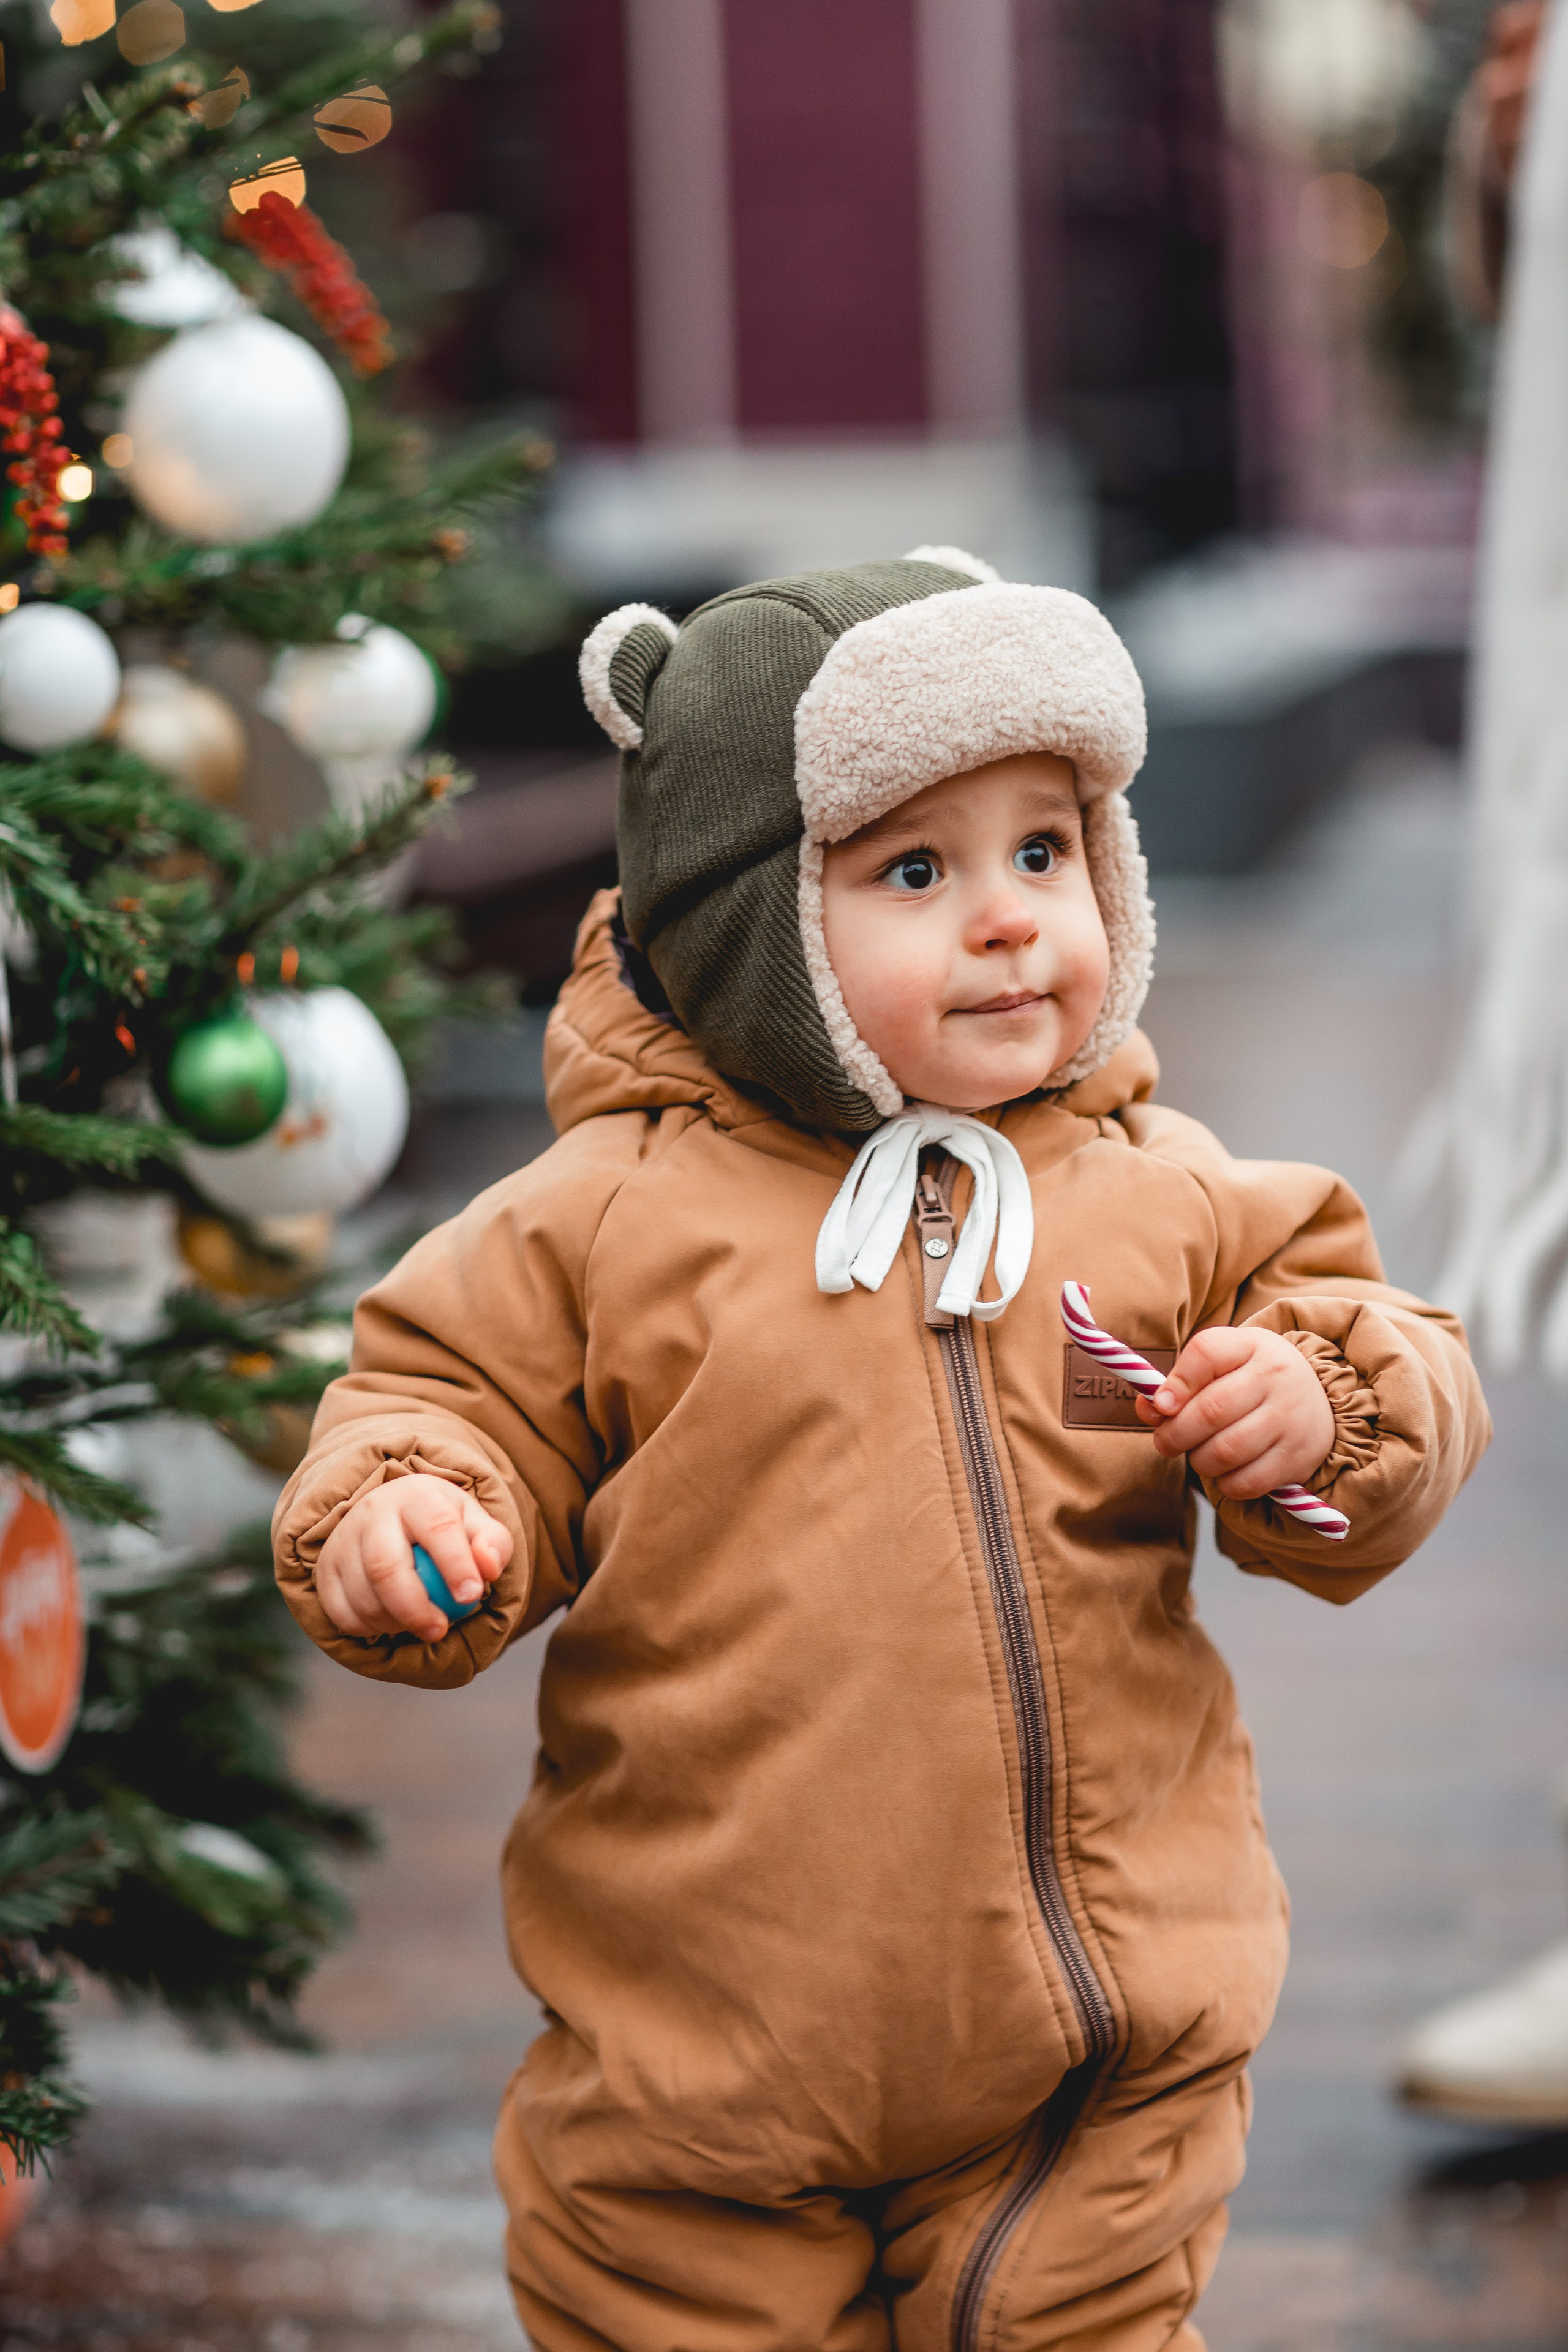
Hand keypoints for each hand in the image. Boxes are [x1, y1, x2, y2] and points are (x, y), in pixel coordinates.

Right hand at [314, 1472, 512, 1642]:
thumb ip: (493, 1544)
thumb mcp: (475, 1524)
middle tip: (440, 1630)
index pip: (437, 1527)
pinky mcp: (326, 1569)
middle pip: (385, 1567)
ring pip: (362, 1594)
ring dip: (394, 1621)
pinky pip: (340, 1611)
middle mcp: (373, 1511)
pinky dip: (368, 1627)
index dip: (455, 1564)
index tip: (471, 1597)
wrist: (393, 1517)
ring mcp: (343, 1540)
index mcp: (416, 1494)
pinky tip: (391, 1622)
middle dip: (415, 1608)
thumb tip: (488, 1568)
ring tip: (420, 1624)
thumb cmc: (443, 1526)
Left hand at [1134, 1326, 1334, 1499]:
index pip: (1206, 1353)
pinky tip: (1225, 1470)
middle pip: (1211, 1410)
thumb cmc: (1252, 1378)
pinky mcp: (1298, 1457)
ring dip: (1199, 1460)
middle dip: (1175, 1433)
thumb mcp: (1223, 1363)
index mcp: (1251, 1345)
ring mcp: (1290, 1418)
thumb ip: (1181, 1381)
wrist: (1318, 1397)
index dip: (1176, 1382)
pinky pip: (1247, 1481)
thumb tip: (1149, 1409)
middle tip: (1166, 1441)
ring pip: (1225, 1451)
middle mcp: (1276, 1378)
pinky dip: (1225, 1482)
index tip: (1161, 1405)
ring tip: (1198, 1454)